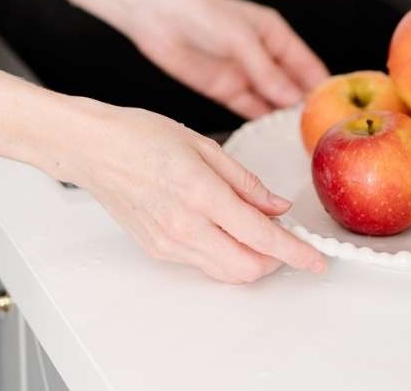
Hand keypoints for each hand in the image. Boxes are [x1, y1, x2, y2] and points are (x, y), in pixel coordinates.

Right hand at [60, 98, 326, 282]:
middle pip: (247, 267)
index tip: (317, 259)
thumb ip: (247, 182)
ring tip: (258, 231)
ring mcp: (169, 243)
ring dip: (253, 261)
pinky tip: (227, 230)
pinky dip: (226, 255)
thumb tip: (277, 207)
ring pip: (226, 273)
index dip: (295, 252)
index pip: (261, 237)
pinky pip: (204, 265)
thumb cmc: (143, 138)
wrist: (94, 150)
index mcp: (201, 193)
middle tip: (288, 239)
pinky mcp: (158, 250)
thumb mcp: (206, 146)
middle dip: (278, 261)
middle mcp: (184, 226)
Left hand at [121, 0, 328, 118]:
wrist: (154, 16)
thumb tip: (292, 98)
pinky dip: (261, 121)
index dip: (323, 88)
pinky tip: (272, 134)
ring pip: (272, 101)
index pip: (308, 66)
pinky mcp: (225, 89)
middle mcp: (263, 56)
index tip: (338, 110)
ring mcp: (245, 74)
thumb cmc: (199, 12)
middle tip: (321, 132)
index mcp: (275, 35)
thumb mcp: (240, 39)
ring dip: (284, 118)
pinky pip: (249, 108)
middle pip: (293, 87)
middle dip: (307, 107)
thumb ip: (266, 71)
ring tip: (300, 139)